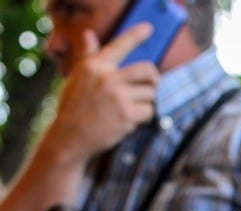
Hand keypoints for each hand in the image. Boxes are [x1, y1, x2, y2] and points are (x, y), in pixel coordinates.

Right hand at [49, 25, 158, 163]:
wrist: (70, 137)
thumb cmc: (73, 107)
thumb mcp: (76, 77)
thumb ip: (87, 56)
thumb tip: (88, 35)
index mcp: (94, 65)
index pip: (119, 45)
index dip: (136, 34)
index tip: (148, 27)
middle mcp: (107, 77)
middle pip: (147, 70)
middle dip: (154, 80)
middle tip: (152, 86)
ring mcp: (118, 96)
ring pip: (150, 93)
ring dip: (145, 102)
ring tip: (130, 109)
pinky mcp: (126, 114)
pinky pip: (149, 111)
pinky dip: (143, 117)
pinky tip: (129, 120)